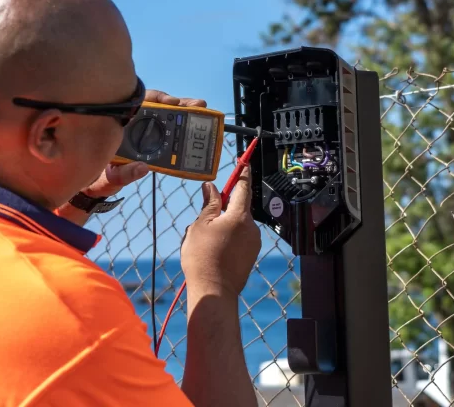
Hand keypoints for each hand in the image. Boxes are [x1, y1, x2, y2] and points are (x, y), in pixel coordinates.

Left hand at [78, 89, 207, 198]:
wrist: (99, 186)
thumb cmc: (102, 177)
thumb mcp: (112, 176)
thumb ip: (125, 173)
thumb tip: (144, 168)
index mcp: (122, 125)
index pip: (141, 104)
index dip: (158, 99)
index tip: (171, 102)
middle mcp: (135, 126)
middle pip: (159, 108)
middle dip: (179, 104)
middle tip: (197, 105)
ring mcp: (146, 134)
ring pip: (168, 118)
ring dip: (186, 113)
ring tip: (201, 110)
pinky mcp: (154, 144)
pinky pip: (170, 133)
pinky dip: (184, 129)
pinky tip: (197, 128)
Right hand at [180, 166, 260, 297]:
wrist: (214, 290)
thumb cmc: (203, 258)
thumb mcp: (200, 226)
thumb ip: (208, 204)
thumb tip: (211, 188)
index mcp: (239, 216)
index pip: (242, 187)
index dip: (242, 173)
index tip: (244, 163)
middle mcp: (251, 227)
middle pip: (237, 208)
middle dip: (222, 210)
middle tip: (203, 222)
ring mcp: (253, 242)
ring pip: (236, 225)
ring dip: (223, 227)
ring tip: (205, 244)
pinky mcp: (251, 255)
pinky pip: (239, 239)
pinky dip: (228, 240)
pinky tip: (213, 252)